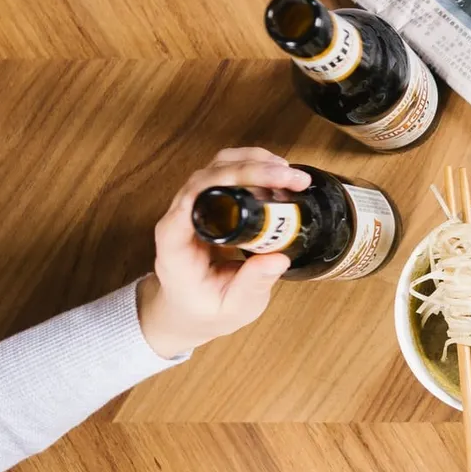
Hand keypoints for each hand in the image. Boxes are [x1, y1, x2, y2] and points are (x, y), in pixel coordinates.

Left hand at [136, 149, 310, 358]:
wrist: (187, 309)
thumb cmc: (204, 308)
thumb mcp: (232, 308)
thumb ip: (252, 284)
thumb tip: (278, 258)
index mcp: (176, 242)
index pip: (194, 198)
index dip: (229, 183)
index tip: (268, 189)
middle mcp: (180, 217)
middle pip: (210, 174)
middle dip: (254, 169)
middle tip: (294, 180)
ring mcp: (193, 205)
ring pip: (218, 165)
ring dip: (256, 162)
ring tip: (291, 176)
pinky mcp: (208, 202)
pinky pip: (226, 172)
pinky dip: (254, 166)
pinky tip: (279, 175)